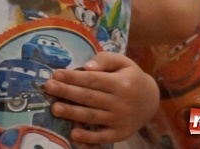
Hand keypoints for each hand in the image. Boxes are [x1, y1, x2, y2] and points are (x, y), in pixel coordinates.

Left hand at [43, 52, 158, 145]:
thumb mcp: (122, 62)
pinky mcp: (120, 134)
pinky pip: (102, 137)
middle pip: (89, 97)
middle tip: (48, 88)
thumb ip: (104, 60)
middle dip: (67, 92)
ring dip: (72, 113)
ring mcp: (120, 120)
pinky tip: (73, 134)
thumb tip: (87, 66)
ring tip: (54, 108)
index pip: (93, 80)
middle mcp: (121, 102)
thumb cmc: (130, 77)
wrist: (151, 100)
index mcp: (121, 83)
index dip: (74, 77)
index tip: (56, 74)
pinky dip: (88, 138)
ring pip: (92, 116)